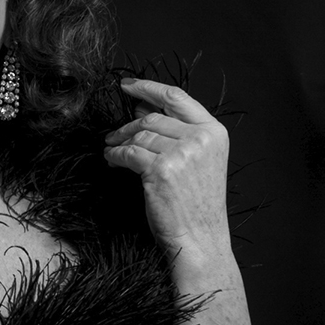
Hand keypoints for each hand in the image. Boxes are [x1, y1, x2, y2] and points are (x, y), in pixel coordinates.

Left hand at [103, 77, 230, 256]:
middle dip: (129, 125)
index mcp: (213, 132)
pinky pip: (127, 153)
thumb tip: (141, 109)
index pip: (177, 97)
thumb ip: (176, 133)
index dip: (148, 88)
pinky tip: (111, 160)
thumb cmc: (196, 204)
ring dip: (120, 142)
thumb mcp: (198, 161)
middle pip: (153, 118)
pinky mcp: (161, 170)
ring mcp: (181, 154)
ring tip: (113, 150)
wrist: (200, 239)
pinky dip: (115, 155)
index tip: (128, 85)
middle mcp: (200, 139)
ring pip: (139, 136)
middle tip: (113, 134)